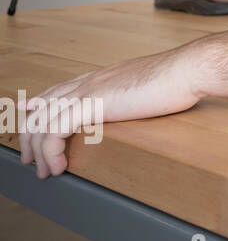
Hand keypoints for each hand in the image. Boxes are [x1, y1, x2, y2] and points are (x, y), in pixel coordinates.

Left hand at [18, 44, 208, 178]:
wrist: (188, 70)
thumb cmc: (181, 78)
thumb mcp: (152, 86)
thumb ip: (137, 94)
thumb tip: (144, 103)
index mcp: (104, 77)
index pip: (62, 89)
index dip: (41, 102)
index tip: (28, 111)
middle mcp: (90, 81)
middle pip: (45, 106)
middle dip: (31, 134)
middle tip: (30, 157)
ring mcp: (88, 91)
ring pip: (44, 120)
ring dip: (39, 150)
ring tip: (43, 170)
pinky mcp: (91, 104)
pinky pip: (56, 131)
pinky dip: (51, 151)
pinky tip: (58, 166)